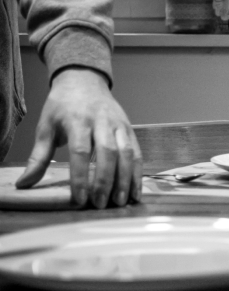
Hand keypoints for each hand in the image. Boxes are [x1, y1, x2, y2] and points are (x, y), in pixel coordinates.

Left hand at [14, 67, 141, 208]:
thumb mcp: (46, 127)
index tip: (80, 198)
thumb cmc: (63, 107)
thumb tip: (25, 183)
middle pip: (108, 154)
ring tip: (120, 202)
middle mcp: (102, 122)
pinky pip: (137, 154)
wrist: (85, 81)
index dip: (81, 176)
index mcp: (77, 120)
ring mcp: (119, 126)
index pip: (81, 151)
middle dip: (105, 181)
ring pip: (126, 154)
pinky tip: (135, 192)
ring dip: (125, 180)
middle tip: (100, 204)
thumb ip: (38, 157)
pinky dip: (137, 174)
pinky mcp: (130, 131)